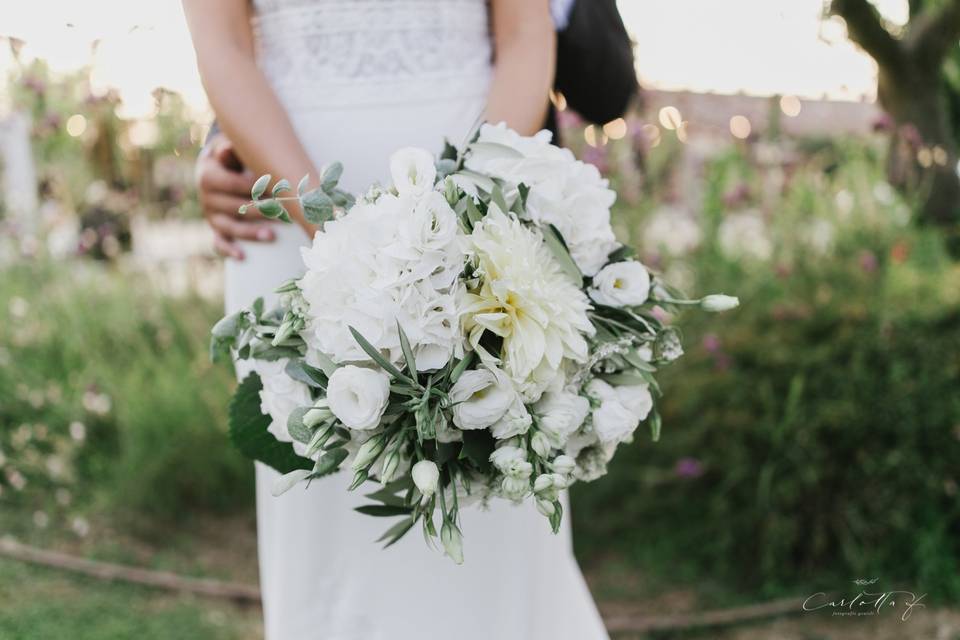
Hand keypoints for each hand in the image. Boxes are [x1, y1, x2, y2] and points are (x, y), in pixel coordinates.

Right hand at [196, 133, 274, 259]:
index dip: (255, 187)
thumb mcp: (227, 148)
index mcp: (208, 176)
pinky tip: (242, 257)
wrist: (215, 167)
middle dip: (261, 210)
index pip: (233, 184)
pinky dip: (229, 250)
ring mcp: (211, 215)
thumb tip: (226, 148)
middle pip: (235, 207)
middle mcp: (207, 198)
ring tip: (272, 236)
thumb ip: (228, 149)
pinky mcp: (216, 228)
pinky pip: (219, 242)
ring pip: (230, 227)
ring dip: (251, 232)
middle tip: (284, 213)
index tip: (276, 189)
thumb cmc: (230, 156)